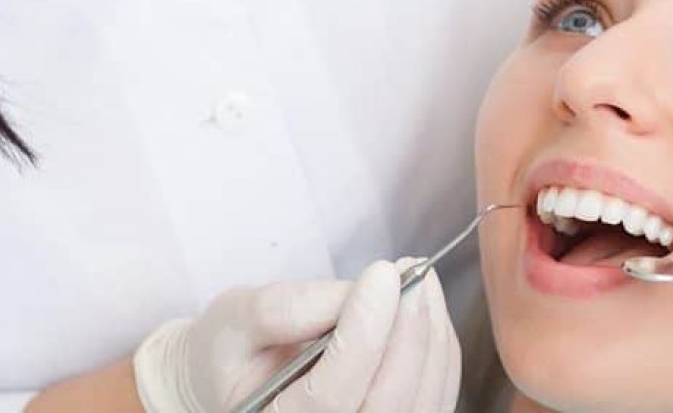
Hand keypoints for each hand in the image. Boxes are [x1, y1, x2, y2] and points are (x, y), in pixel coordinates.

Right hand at [132, 258, 461, 411]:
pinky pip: (436, 398)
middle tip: (412, 273)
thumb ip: (282, 309)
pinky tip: (426, 309)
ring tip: (420, 281)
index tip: (383, 274)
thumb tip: (355, 294)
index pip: (329, 395)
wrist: (238, 379)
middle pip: (387, 403)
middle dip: (409, 333)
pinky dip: (441, 352)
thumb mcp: (234, 320)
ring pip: (422, 403)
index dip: (363, 334)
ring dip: (432, 337)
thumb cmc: (231, 351)